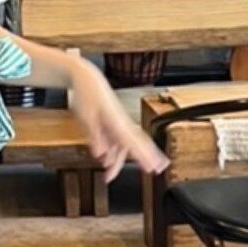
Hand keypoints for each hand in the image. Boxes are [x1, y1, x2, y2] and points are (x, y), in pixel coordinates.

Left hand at [68, 59, 169, 181]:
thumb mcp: (86, 117)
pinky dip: (117, 153)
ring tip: (148, 168)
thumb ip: (95, 137)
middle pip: (138, 142)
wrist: (87, 78)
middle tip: (160, 168)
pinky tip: (110, 162)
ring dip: (136, 156)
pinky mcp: (112, 123)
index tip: (151, 166)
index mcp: (117, 121)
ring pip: (129, 143)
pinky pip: (119, 140)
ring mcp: (118, 123)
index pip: (133, 143)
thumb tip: (100, 154)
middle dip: (150, 156)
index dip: (143, 156)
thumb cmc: (86, 94)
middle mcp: (121, 123)